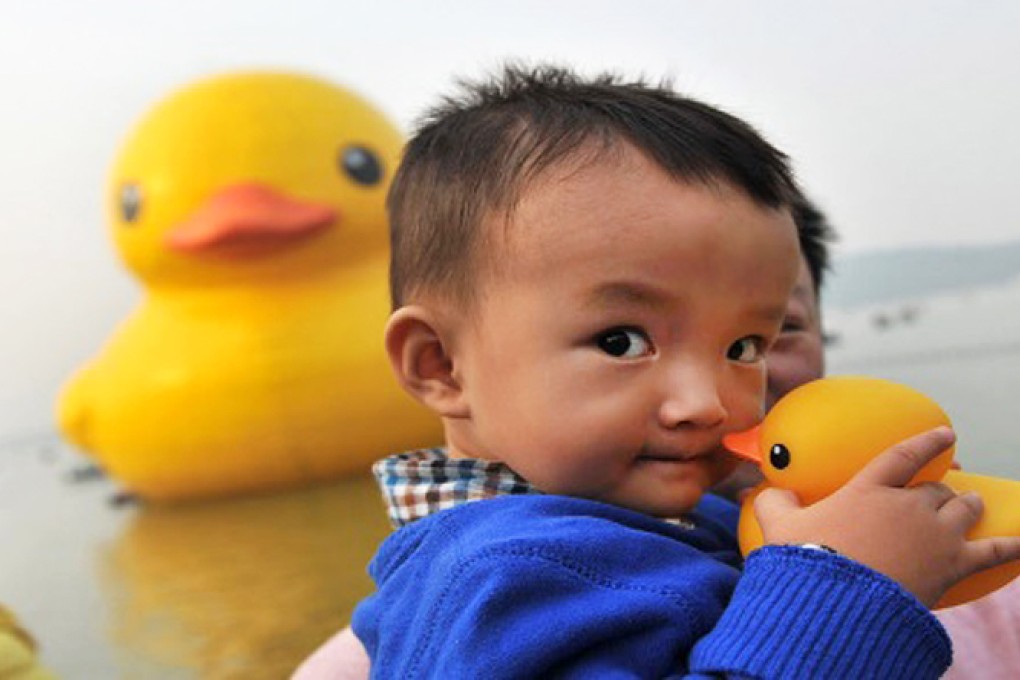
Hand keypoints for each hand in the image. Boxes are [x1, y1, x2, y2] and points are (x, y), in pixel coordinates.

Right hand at [753, 426, 1019, 606]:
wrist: (838, 602)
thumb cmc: (806, 562)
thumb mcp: (778, 526)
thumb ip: (774, 501)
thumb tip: (767, 489)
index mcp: (869, 489)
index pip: (905, 455)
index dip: (928, 442)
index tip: (947, 433)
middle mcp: (908, 504)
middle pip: (937, 489)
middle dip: (940, 489)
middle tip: (940, 492)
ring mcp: (935, 533)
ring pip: (964, 508)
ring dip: (966, 507)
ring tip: (967, 508)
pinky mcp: (954, 565)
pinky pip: (994, 551)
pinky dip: (1012, 545)